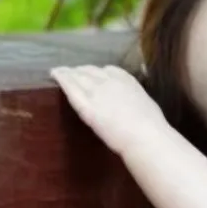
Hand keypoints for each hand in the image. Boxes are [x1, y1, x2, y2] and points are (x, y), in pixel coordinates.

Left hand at [51, 64, 167, 157]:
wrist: (146, 136)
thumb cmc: (152, 127)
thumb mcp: (148, 104)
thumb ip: (136, 99)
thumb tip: (136, 103)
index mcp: (127, 80)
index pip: (108, 70)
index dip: (98, 72)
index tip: (94, 76)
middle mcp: (110, 81)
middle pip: (90, 71)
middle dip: (81, 71)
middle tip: (72, 73)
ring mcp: (97, 92)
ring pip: (78, 77)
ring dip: (68, 73)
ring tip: (59, 72)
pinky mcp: (87, 106)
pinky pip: (71, 88)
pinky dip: (61, 78)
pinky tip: (54, 74)